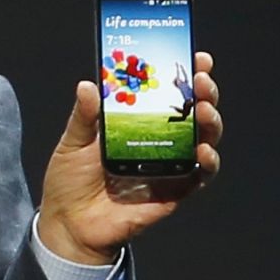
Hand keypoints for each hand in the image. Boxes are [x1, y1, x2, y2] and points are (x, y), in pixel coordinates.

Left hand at [36, 51, 222, 264]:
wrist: (69, 224)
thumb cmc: (70, 180)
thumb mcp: (72, 142)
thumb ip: (84, 116)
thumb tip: (88, 85)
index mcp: (136, 121)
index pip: (165, 92)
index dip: (183, 73)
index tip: (193, 54)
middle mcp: (158, 139)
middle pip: (192, 110)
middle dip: (203, 92)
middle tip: (201, 80)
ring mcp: (169, 164)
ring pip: (204, 138)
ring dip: (211, 122)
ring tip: (204, 110)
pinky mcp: (174, 190)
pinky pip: (201, 175)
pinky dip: (207, 162)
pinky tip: (203, 151)